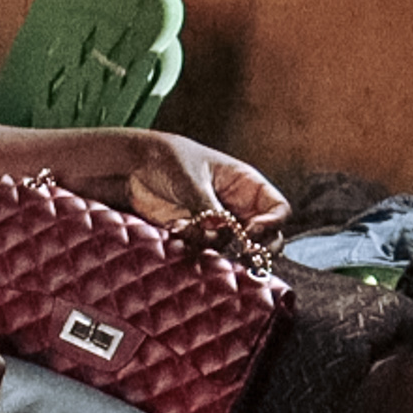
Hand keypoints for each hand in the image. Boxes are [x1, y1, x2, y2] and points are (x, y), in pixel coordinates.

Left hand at [98, 133, 288, 235]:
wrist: (134, 167)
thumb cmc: (169, 160)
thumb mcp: (192, 179)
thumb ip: (208, 206)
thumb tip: (221, 231)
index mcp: (246, 185)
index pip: (278, 209)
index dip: (272, 224)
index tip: (251, 232)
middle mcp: (239, 207)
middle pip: (268, 237)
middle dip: (258, 248)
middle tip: (241, 252)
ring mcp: (219, 224)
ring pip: (235, 249)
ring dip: (217, 246)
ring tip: (192, 229)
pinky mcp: (197, 236)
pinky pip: (207, 250)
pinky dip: (195, 246)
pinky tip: (176, 228)